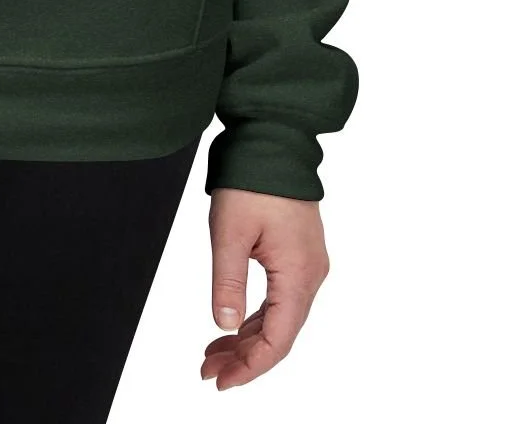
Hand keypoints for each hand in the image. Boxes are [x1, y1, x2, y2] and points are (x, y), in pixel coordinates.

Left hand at [200, 186, 329, 391]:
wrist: (273, 138)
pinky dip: (255, 315)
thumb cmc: (253, 180)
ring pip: (279, 317)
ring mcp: (307, 264)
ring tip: (213, 353)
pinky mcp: (298, 254)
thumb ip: (228, 282)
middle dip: (244, 357)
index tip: (222, 381)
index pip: (278, 340)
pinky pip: (280, 297)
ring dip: (247, 338)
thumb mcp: (230, 233)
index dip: (250, 367)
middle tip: (208, 370)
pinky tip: (233, 325)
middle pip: (279, 333)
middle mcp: (310, 275)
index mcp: (299, 274)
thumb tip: (223, 325)